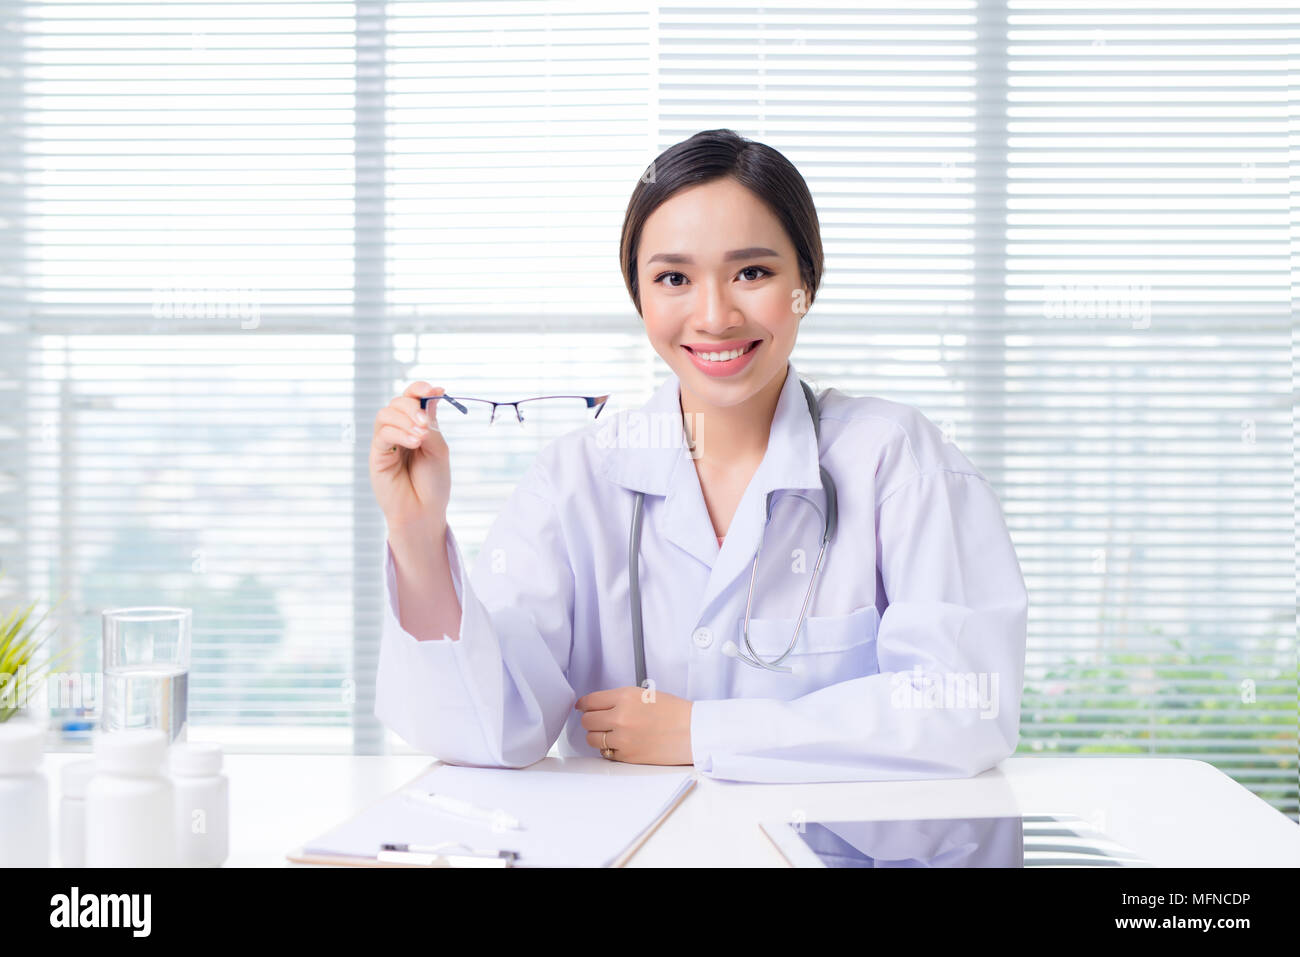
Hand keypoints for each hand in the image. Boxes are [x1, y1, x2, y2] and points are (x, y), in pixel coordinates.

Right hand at [369, 381, 451, 534]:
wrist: (424, 512)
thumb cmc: (433, 483)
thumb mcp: (439, 449)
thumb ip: (432, 424)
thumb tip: (430, 396)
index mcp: (416, 426)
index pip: (412, 398)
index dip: (420, 389)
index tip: (436, 390)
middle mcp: (399, 431)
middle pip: (397, 403)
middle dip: (412, 406)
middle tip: (426, 423)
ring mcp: (386, 443)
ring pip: (386, 414)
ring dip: (405, 420)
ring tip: (422, 436)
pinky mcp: (377, 455)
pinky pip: (382, 434)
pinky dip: (399, 433)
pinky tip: (414, 442)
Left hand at [575, 686, 693, 765]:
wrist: (692, 732)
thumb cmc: (674, 712)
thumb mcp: (644, 694)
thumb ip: (620, 699)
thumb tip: (598, 706)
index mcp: (625, 697)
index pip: (590, 701)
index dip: (583, 705)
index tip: (582, 707)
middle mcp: (620, 717)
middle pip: (587, 721)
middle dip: (591, 721)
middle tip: (598, 721)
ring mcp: (622, 738)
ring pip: (592, 739)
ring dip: (597, 736)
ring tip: (610, 734)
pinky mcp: (627, 756)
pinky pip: (606, 754)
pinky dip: (610, 750)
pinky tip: (621, 744)